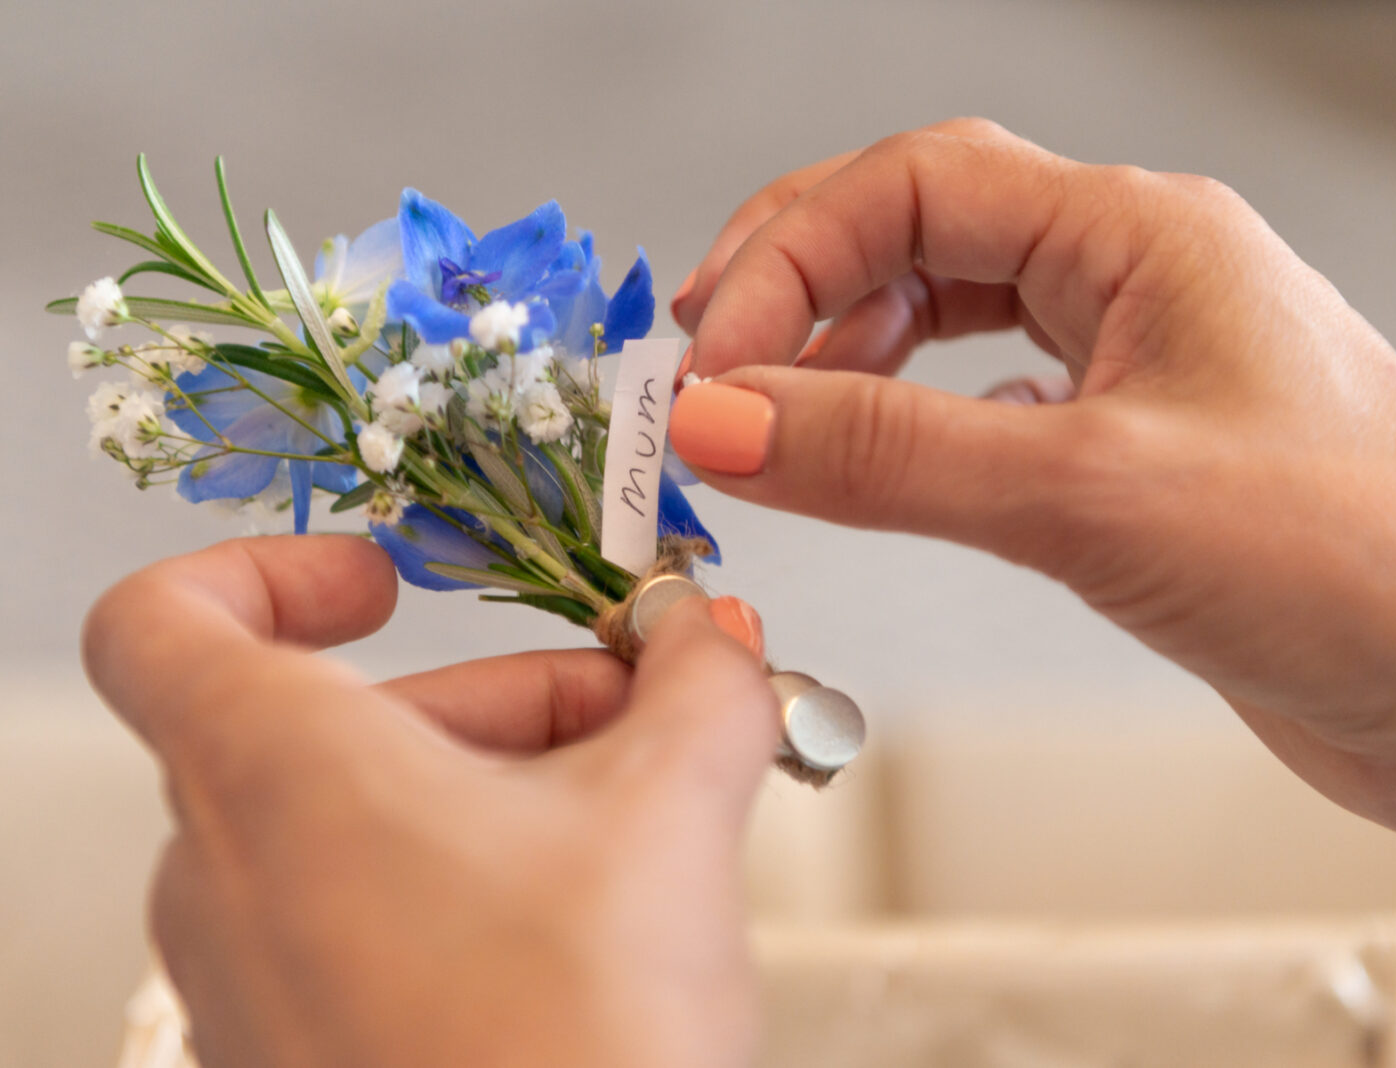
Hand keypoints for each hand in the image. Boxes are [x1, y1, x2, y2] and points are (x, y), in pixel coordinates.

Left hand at [83, 535, 776, 1067]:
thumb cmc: (569, 1048)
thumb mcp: (669, 818)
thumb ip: (701, 689)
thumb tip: (711, 638)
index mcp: (278, 774)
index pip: (161, 620)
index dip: (267, 568)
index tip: (383, 578)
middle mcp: (227, 878)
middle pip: (334, 719)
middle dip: (501, 701)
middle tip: (632, 716)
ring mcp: (248, 983)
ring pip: (357, 822)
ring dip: (499, 790)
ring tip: (634, 824)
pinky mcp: (297, 1053)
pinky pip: (358, 919)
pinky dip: (461, 883)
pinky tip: (585, 918)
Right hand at [668, 118, 1395, 875]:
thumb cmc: (1357, 565)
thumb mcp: (1087, 495)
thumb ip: (890, 454)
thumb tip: (726, 421)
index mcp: (1140, 235)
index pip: (915, 187)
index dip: (790, 258)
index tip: (710, 363)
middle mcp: (1137, 280)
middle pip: (922, 231)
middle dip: (802, 288)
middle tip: (709, 368)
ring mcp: (1138, 366)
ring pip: (952, 317)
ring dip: (848, 357)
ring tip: (770, 418)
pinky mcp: (1136, 455)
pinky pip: (990, 405)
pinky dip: (913, 425)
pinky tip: (880, 463)